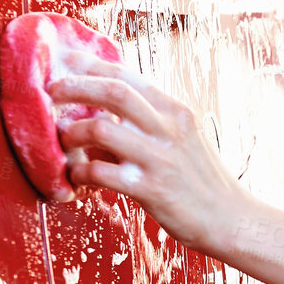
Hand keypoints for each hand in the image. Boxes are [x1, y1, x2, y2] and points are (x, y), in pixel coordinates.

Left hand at [48, 62, 248, 253]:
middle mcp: (169, 129)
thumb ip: (151, 122)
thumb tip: (105, 111)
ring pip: (99, 129)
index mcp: (177, 112)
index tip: (66, 63)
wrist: (233, 220)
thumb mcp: (184, 140)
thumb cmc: (203, 182)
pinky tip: (77, 176)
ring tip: (64, 142)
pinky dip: (80, 171)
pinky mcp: (151, 190)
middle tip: (51, 94)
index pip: (127, 76)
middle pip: (111, 91)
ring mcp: (160, 159)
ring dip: (72, 134)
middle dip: (73, 87)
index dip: (90, 66)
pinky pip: (100, 172)